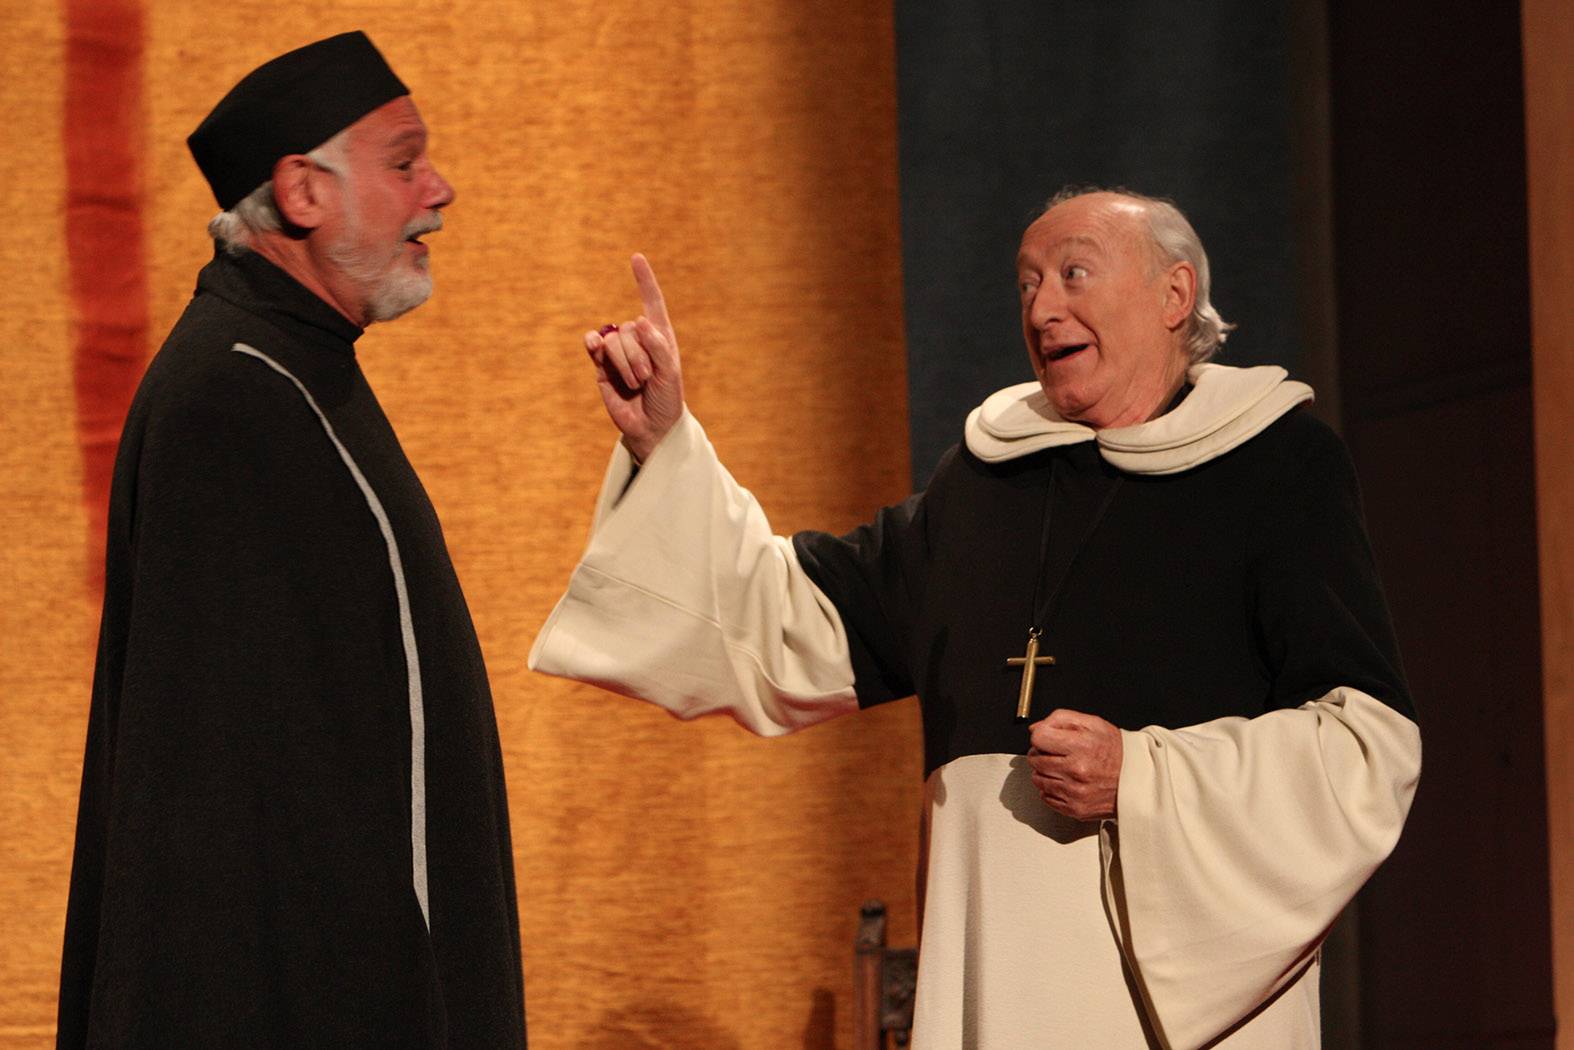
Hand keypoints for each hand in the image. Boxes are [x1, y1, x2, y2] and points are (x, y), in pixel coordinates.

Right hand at [583, 253, 684, 461]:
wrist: (650, 427)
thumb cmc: (666, 400)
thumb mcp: (670, 374)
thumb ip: (658, 347)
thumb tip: (638, 320)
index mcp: (660, 337)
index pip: (652, 303)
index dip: (644, 281)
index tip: (636, 257)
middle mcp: (638, 340)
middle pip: (629, 330)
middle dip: (638, 357)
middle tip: (647, 379)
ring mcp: (618, 352)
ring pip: (612, 340)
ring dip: (624, 364)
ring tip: (635, 383)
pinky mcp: (601, 365)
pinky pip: (594, 344)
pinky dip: (593, 344)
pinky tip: (594, 347)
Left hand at [1027, 709, 1122, 820]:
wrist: (1139, 781)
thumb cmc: (1116, 752)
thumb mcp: (1093, 724)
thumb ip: (1061, 719)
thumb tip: (1035, 728)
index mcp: (1082, 746)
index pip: (1039, 738)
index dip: (1042, 736)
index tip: (1048, 738)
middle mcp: (1077, 771)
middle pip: (1034, 759)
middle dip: (1041, 753)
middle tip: (1057, 753)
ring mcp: (1075, 792)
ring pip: (1037, 779)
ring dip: (1045, 772)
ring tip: (1062, 768)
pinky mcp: (1075, 809)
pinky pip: (1046, 798)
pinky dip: (1051, 790)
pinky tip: (1066, 782)